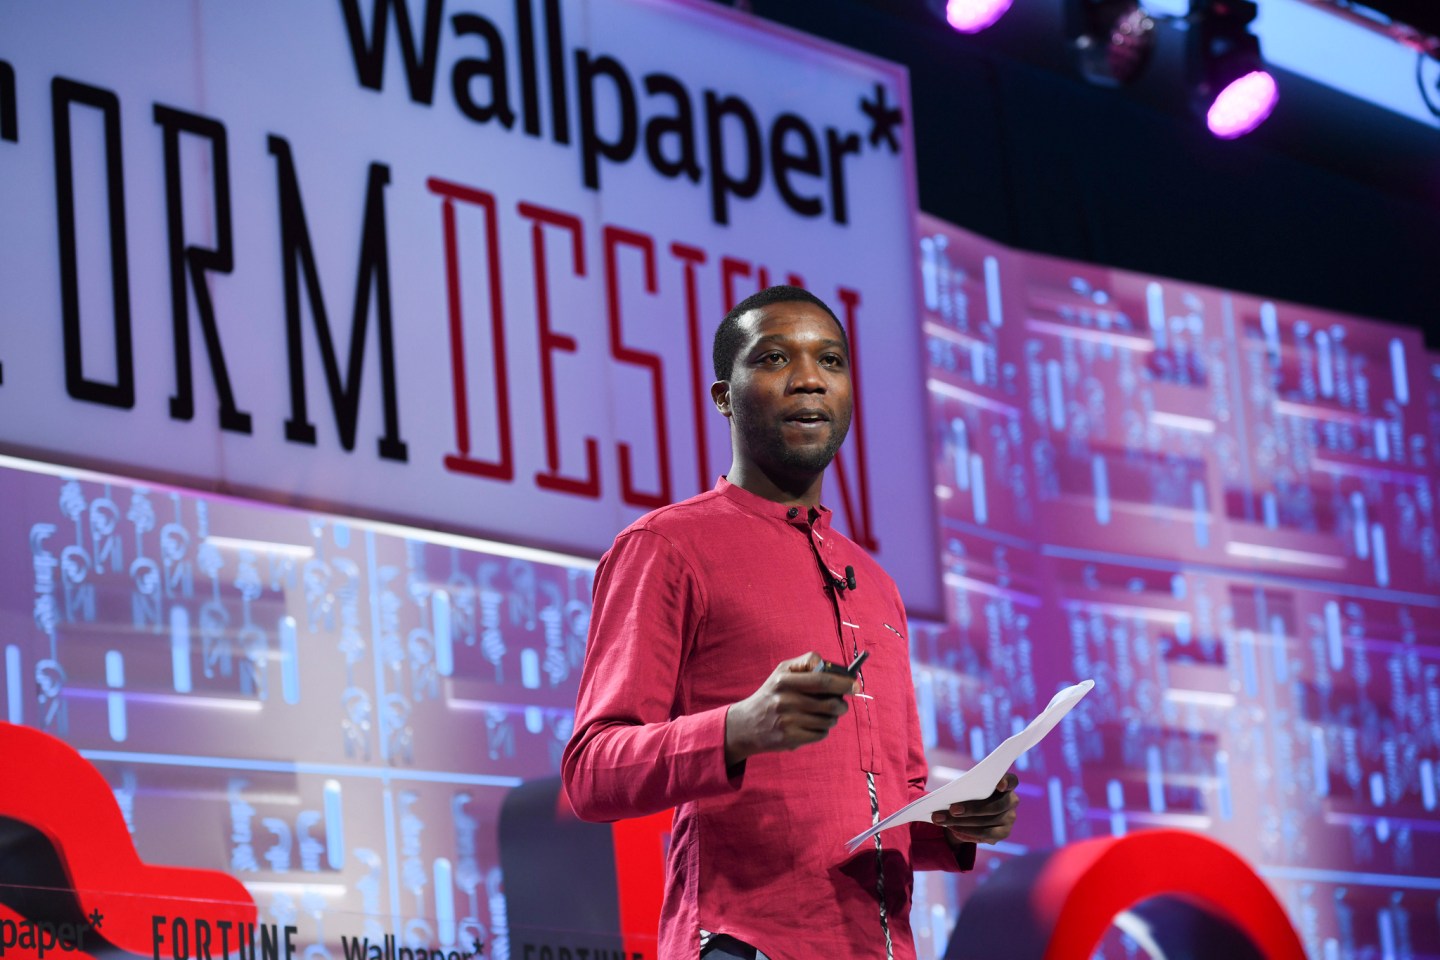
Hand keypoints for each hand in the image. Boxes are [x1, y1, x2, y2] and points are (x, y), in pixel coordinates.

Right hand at [724, 652, 857, 765]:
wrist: (746, 725)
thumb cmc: (771, 694)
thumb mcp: (782, 672)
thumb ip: (806, 663)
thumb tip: (831, 667)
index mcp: (784, 680)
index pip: (822, 680)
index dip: (843, 683)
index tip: (855, 685)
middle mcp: (785, 700)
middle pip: (830, 703)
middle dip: (842, 705)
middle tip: (842, 704)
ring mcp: (787, 721)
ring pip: (827, 720)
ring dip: (831, 718)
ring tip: (822, 715)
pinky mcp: (789, 738)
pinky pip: (820, 734)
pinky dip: (822, 730)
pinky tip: (812, 726)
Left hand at [931, 771, 1018, 845]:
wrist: (971, 813)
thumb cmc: (970, 793)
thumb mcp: (968, 789)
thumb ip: (966, 789)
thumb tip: (950, 797)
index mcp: (1006, 784)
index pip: (1011, 781)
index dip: (1007, 782)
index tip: (999, 785)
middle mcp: (1012, 801)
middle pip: (996, 806)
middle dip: (972, 809)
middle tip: (952, 809)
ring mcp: (1010, 818)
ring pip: (987, 821)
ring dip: (962, 822)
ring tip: (943, 820)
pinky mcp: (1004, 832)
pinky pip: (985, 834)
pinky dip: (967, 831)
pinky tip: (953, 828)